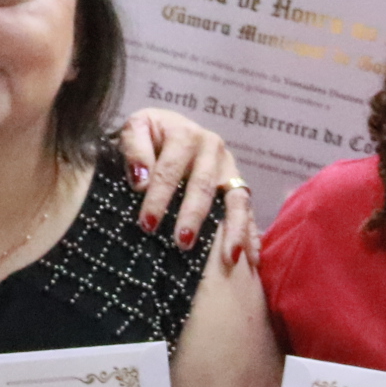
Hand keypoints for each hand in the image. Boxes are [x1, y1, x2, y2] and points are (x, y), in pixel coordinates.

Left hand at [112, 109, 254, 263]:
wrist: (172, 128)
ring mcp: (229, 168)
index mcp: (186, 135)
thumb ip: (134, 149)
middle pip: (203, 187)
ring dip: (232, 230)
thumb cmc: (150, 134)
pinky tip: (250, 259)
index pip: (169, 170)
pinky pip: (248, 210)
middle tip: (181, 243)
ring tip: (228, 258)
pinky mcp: (238, 183)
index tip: (147, 224)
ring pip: (235, 200)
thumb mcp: (135, 128)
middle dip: (193, 217)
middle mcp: (213, 149)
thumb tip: (140, 181)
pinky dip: (251, 234)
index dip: (158, 197)